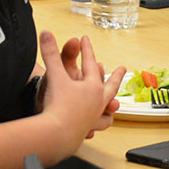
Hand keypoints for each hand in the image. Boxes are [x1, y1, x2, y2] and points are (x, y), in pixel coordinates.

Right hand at [37, 32, 124, 158]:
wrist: (56, 134)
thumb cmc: (58, 105)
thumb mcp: (54, 75)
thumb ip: (51, 53)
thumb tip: (46, 33)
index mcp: (93, 86)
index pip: (90, 63)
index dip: (86, 50)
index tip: (84, 40)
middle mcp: (98, 101)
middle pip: (110, 85)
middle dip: (116, 76)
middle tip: (122, 69)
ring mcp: (94, 117)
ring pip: (107, 109)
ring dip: (110, 105)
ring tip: (114, 104)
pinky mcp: (86, 130)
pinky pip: (95, 126)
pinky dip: (96, 125)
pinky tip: (94, 128)